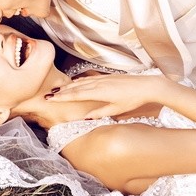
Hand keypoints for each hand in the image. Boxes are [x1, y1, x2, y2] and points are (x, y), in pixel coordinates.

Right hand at [47, 73, 167, 118]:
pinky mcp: (107, 77)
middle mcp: (98, 83)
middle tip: (48, 95)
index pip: (76, 95)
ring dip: (69, 85)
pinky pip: (89, 79)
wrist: (147, 86)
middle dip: (61, 91)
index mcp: (99, 92)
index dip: (62, 97)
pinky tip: (76, 82)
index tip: (50, 99)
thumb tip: (86, 118)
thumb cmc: (133, 99)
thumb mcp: (116, 110)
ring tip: (58, 89)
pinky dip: (79, 81)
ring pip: (81, 82)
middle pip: (75, 87)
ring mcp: (103, 78)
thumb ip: (100, 113)